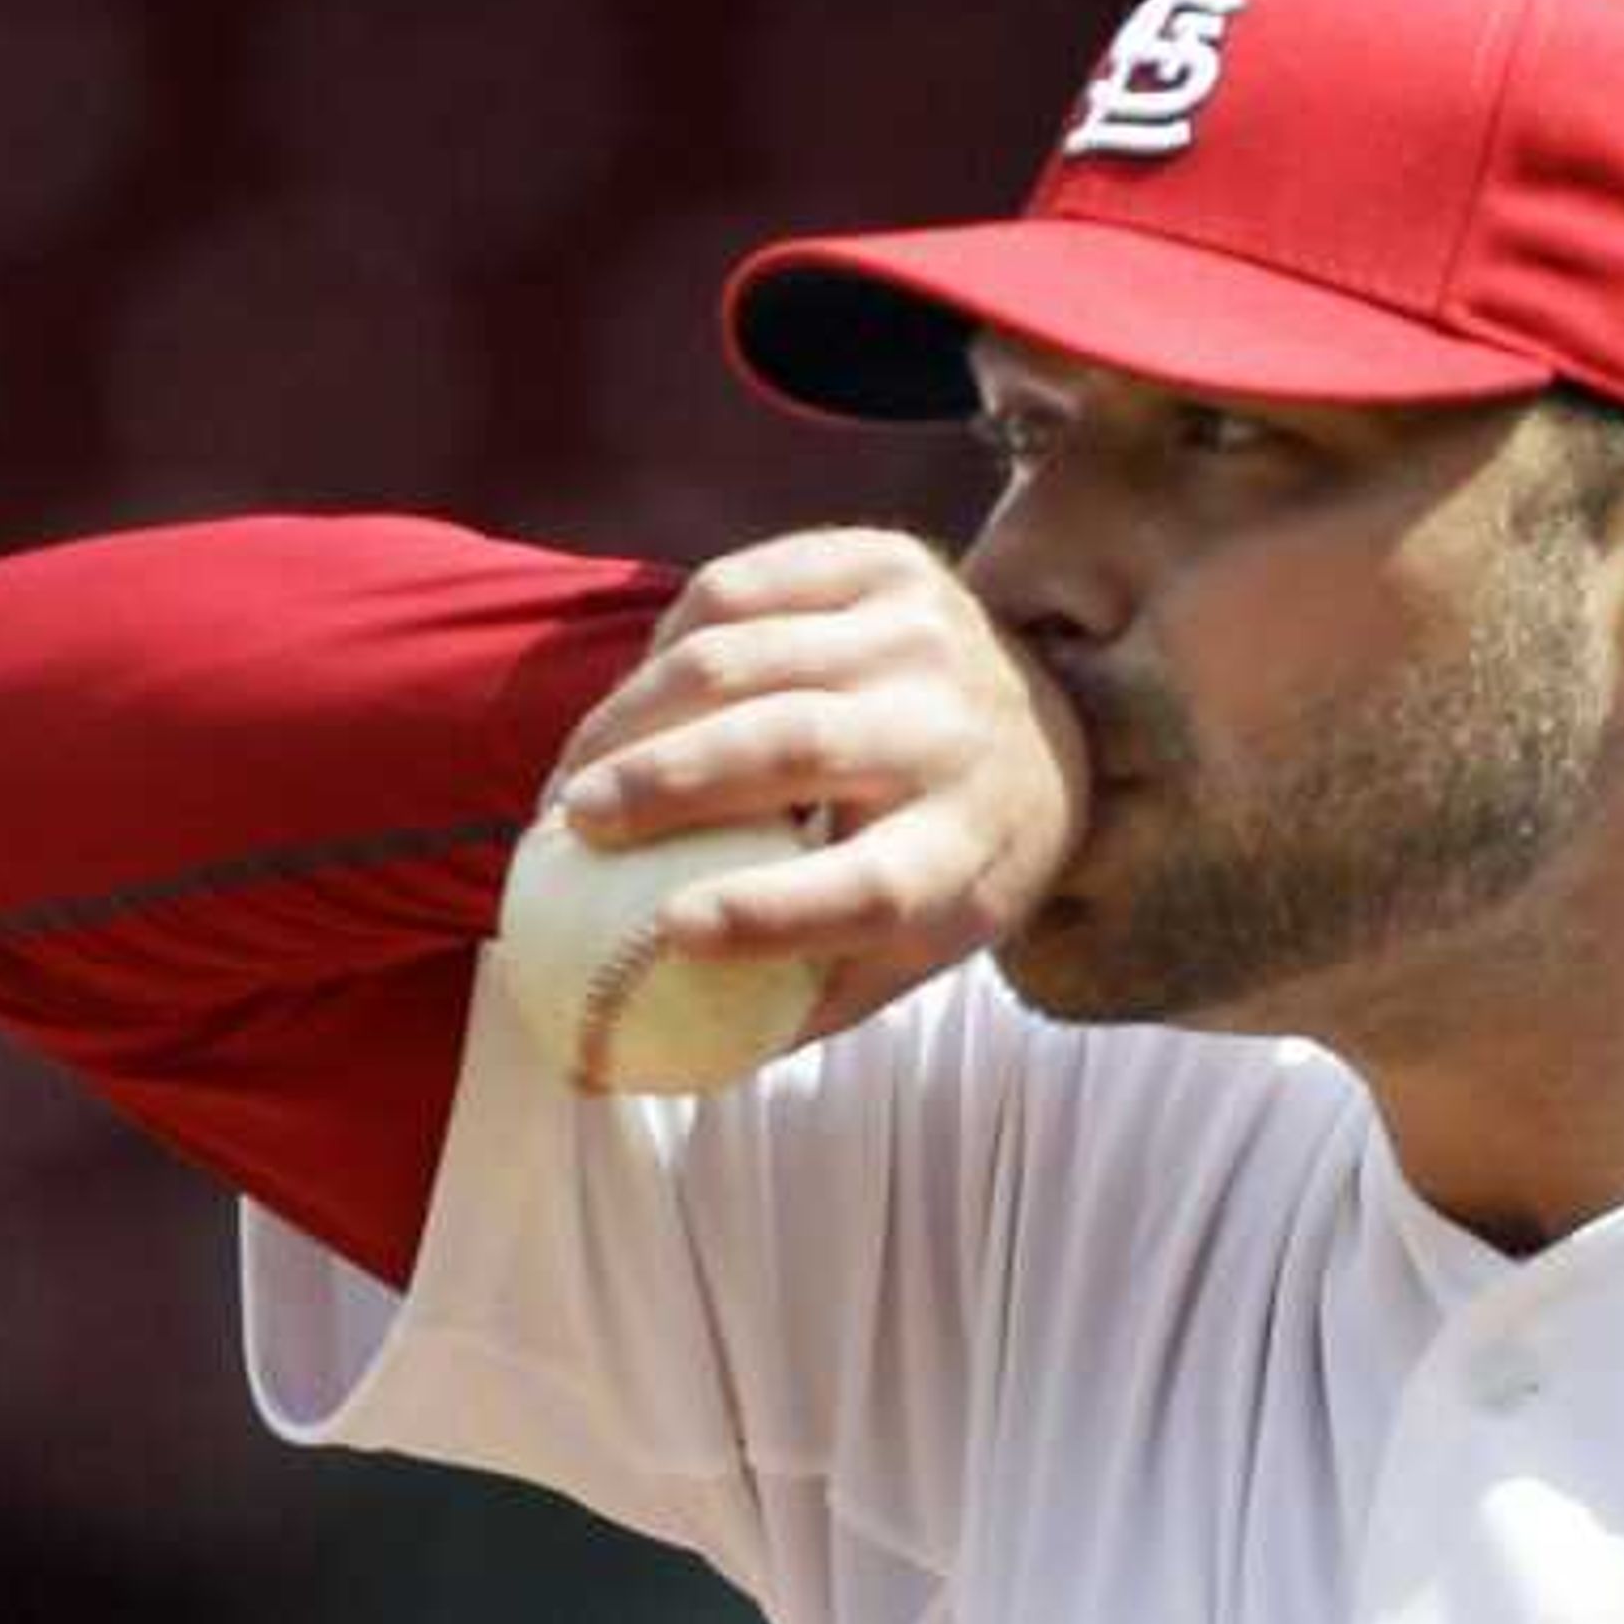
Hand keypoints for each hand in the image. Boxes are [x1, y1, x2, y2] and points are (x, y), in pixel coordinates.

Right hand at [542, 530, 1089, 1039]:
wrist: (1053, 733)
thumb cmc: (945, 870)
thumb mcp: (906, 955)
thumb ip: (792, 1005)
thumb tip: (629, 1061)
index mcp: (964, 854)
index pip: (867, 892)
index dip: (766, 915)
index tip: (671, 931)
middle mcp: (949, 735)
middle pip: (792, 751)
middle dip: (664, 786)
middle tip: (571, 825)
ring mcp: (921, 634)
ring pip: (743, 656)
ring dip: (634, 713)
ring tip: (574, 769)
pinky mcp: (887, 562)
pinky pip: (741, 586)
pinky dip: (667, 644)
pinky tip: (632, 699)